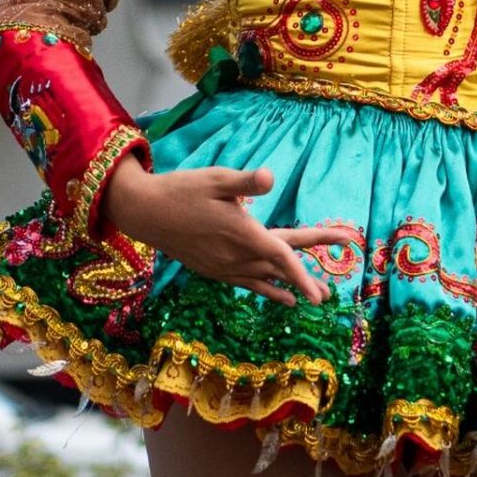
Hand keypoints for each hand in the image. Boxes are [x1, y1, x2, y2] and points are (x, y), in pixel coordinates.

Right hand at [103, 156, 331, 308]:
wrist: (145, 212)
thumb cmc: (182, 190)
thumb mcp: (215, 178)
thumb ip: (246, 181)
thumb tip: (270, 177)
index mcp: (242, 233)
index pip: (282, 253)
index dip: (304, 270)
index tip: (320, 293)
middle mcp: (236, 256)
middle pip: (280, 267)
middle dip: (307, 278)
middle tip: (331, 295)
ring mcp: (225, 267)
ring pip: (266, 279)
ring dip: (291, 287)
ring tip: (318, 297)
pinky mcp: (214, 270)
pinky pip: (249, 285)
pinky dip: (268, 291)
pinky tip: (282, 298)